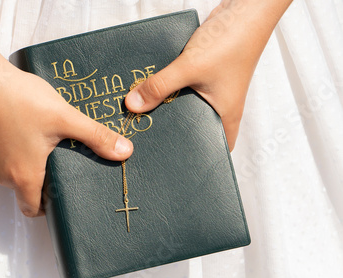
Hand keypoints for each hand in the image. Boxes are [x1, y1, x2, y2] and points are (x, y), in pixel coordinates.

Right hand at [0, 49, 132, 216]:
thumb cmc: (21, 101)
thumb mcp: (65, 118)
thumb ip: (96, 137)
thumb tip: (125, 152)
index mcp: (24, 176)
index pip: (32, 209)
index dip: (47, 209)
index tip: (61, 197)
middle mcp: (3, 175)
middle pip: (23, 190)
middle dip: (41, 181)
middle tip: (59, 163)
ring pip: (10, 172)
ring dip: (25, 163)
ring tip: (43, 142)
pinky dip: (10, 148)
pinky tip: (22, 128)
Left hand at [126, 0, 291, 150]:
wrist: (245, 9)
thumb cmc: (231, 41)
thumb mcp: (189, 67)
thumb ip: (159, 87)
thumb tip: (132, 106)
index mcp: (225, 116)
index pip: (213, 149)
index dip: (195, 157)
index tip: (169, 161)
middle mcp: (221, 107)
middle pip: (193, 128)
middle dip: (173, 132)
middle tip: (147, 138)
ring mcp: (213, 90)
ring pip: (186, 106)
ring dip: (168, 107)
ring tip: (143, 116)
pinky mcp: (205, 74)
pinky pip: (183, 88)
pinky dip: (169, 89)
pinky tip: (150, 89)